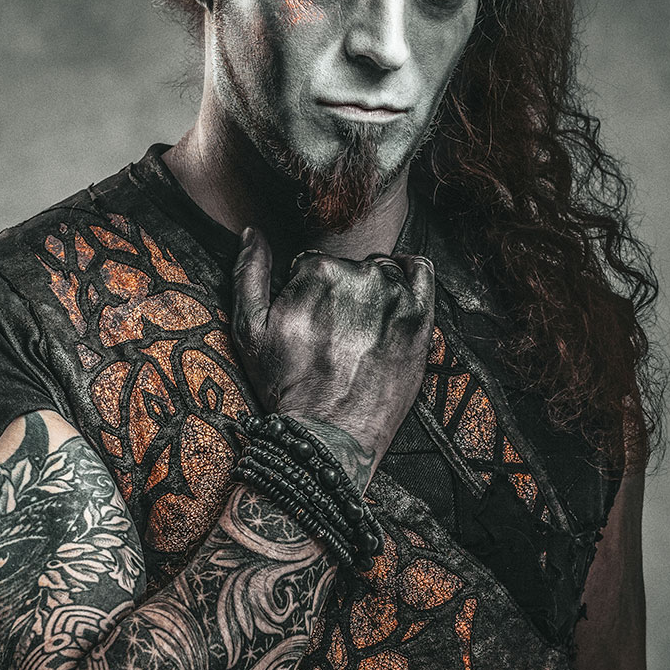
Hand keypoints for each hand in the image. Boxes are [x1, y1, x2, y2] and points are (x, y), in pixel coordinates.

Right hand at [231, 228, 434, 485]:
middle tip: (334, 334)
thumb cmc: (286, 386)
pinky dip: (409, 273)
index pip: (314, 264)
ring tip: (360, 330)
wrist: (331, 437)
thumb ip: (248, 272)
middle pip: (348, 267)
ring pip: (382, 270)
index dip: (307, 293)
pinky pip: (421, 272)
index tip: (309, 324)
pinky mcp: (421, 318)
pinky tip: (395, 295)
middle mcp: (360, 276)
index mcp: (318, 271)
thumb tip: (253, 232)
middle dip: (340, 292)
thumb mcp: (249, 330)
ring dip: (371, 289)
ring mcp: (395, 296)